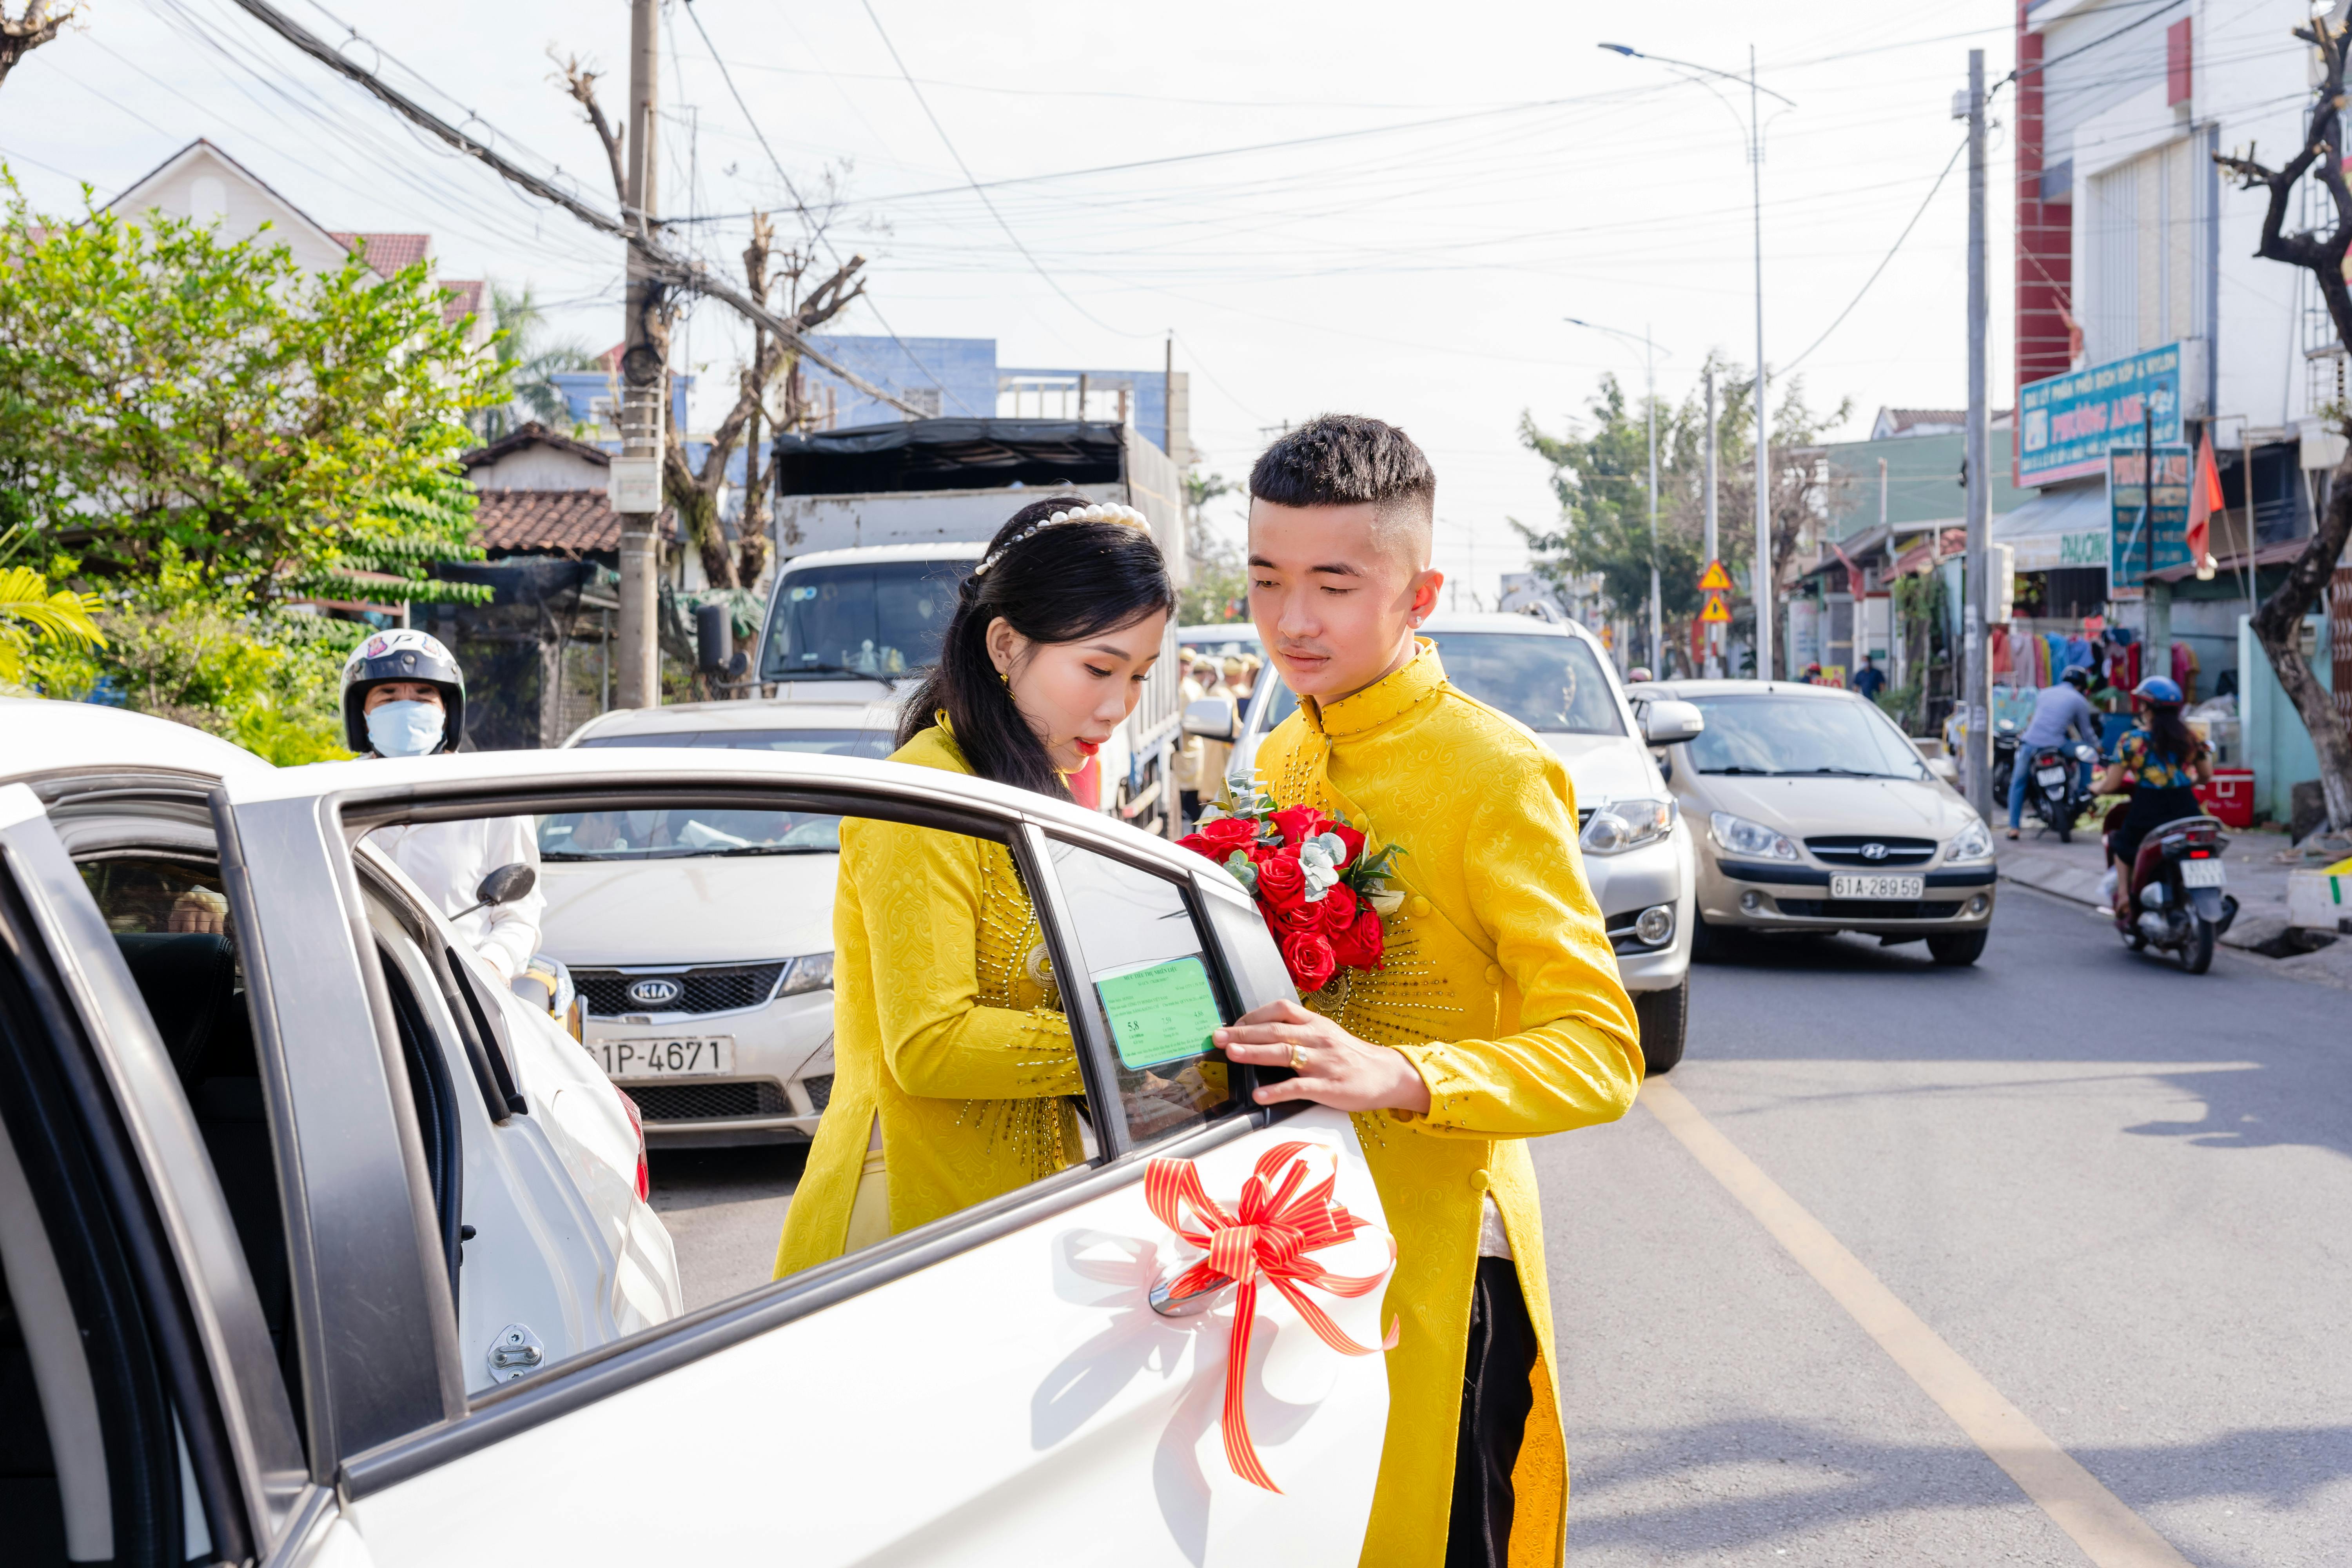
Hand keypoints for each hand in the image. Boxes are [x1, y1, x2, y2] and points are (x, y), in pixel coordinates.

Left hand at [1215, 999, 1431, 1114]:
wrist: (1387, 1075)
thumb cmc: (1352, 1056)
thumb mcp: (1327, 1035)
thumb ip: (1300, 1032)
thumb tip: (1264, 1033)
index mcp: (1316, 1024)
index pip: (1281, 1010)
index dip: (1253, 1016)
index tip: (1232, 1024)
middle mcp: (1318, 1038)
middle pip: (1275, 1030)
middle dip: (1243, 1033)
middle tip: (1219, 1037)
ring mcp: (1324, 1062)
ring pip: (1285, 1053)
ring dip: (1255, 1053)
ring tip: (1232, 1054)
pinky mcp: (1329, 1086)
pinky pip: (1299, 1087)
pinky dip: (1277, 1091)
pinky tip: (1259, 1095)